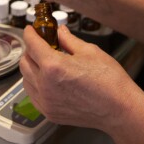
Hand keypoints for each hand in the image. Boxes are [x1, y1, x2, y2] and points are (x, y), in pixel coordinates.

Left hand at [19, 25, 141, 132]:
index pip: (32, 44)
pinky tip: (47, 80)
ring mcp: (46, 102)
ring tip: (46, 62)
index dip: (30, 33)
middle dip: (30, 50)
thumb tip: (59, 32)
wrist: (119, 109)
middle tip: (42, 44)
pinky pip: (33, 95)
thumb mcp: (89, 51)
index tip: (31, 30)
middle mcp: (45, 85)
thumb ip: (68, 40)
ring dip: (31, 68)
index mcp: (54, 66)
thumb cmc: (109, 81)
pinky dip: (35, 85)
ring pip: (26, 79)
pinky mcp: (50, 113)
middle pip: (24, 62)